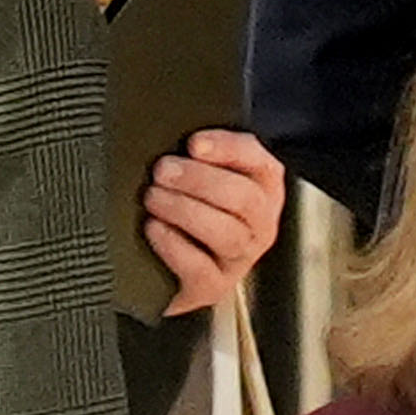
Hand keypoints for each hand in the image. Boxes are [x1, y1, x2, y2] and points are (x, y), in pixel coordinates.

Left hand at [144, 128, 286, 316]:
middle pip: (243, 198)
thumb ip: (195, 155)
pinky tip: (154, 228)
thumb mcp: (196, 176)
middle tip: (163, 170)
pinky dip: (174, 245)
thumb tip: (169, 128)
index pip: (257, 160)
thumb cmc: (181, 208)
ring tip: (153, 197)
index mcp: (262, 187)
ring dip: (186, 210)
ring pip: (227, 233)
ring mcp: (239, 259)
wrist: (160, 266)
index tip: (193, 143)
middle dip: (200, 180)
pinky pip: (200, 267)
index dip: (226, 149)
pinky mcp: (213, 287)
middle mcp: (259, 224)